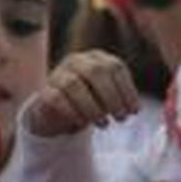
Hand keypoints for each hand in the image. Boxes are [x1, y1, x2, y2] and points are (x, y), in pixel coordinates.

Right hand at [25, 50, 139, 136]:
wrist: (60, 110)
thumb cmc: (94, 100)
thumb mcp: (110, 96)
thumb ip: (122, 97)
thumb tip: (136, 109)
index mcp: (97, 58)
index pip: (116, 67)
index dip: (128, 90)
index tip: (135, 111)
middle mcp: (77, 60)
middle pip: (96, 71)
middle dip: (112, 97)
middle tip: (121, 118)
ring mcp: (58, 73)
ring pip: (74, 84)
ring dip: (92, 107)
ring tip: (105, 124)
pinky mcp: (44, 91)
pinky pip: (56, 98)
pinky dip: (73, 112)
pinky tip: (84, 123)